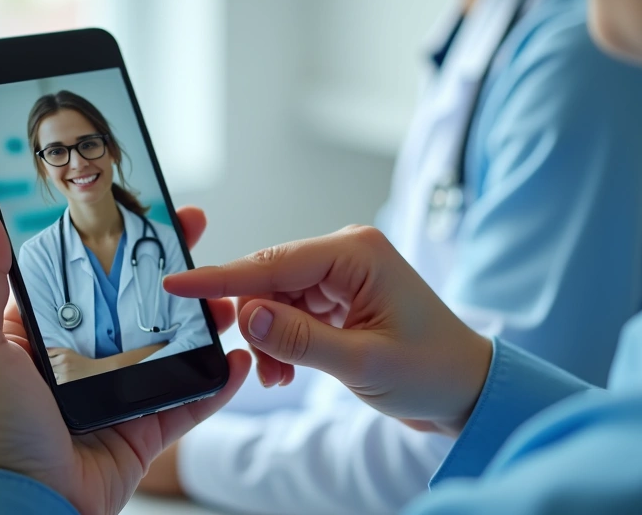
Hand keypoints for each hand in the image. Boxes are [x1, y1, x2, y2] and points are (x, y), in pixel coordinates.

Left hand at [0, 201, 249, 514]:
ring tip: (229, 296)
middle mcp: (79, 359)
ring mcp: (116, 393)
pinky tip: (237, 357)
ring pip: (170, 345)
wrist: (26, 505)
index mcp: (38, 335)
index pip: (83, 274)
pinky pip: (188, 399)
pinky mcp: (143, 427)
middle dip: (169, 268)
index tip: (141, 209)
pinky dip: (216, 382)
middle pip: (135, 302)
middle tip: (197, 232)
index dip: (113, 241)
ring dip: (203, 320)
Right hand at [164, 225, 490, 434]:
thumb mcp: (361, 361)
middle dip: (255, 323)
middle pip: (270, 278)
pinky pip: (292, 311)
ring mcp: (344, 272)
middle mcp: (347, 253)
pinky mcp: (341, 294)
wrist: (466, 388)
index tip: (175, 282)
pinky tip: (286, 370)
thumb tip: (246, 316)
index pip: (273, 262)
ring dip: (270, 338)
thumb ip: (299, 339)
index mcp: (356, 253)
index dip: (220, 278)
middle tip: (259, 367)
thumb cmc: (430, 371)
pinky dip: (282, 340)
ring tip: (279, 378)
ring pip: (276, 298)